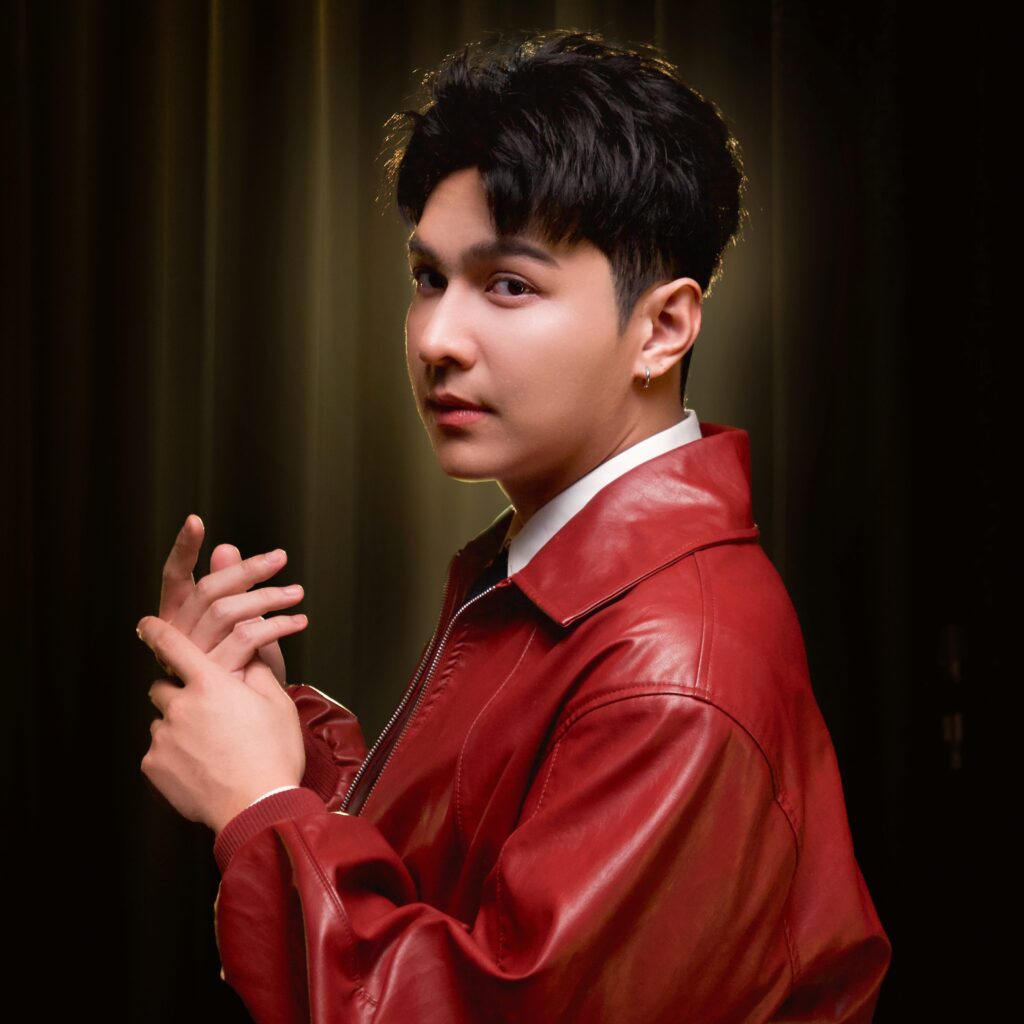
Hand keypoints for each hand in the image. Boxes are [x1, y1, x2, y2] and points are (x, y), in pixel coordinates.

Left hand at [137, 615, 305, 831]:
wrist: (259, 807)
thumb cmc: (273, 754)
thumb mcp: (278, 704)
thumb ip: (258, 672)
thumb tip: (249, 654)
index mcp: (210, 684)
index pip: (172, 646)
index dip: (156, 631)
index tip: (145, 625)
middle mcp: (180, 706)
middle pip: (163, 687)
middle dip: (178, 693)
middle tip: (206, 712)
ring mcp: (164, 737)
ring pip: (162, 722)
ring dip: (178, 726)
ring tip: (209, 747)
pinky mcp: (154, 766)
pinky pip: (158, 752)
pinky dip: (174, 756)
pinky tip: (201, 767)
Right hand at [158, 514, 304, 684]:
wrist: (250, 727)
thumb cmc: (243, 673)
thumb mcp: (238, 624)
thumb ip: (229, 587)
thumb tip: (226, 548)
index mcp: (177, 622)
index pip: (174, 578)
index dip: (183, 549)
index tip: (195, 521)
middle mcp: (177, 639)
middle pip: (209, 590)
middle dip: (247, 569)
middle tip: (279, 558)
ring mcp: (192, 659)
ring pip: (228, 611)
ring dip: (268, 597)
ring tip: (296, 594)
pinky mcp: (214, 675)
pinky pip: (248, 637)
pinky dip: (278, 625)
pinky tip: (297, 622)